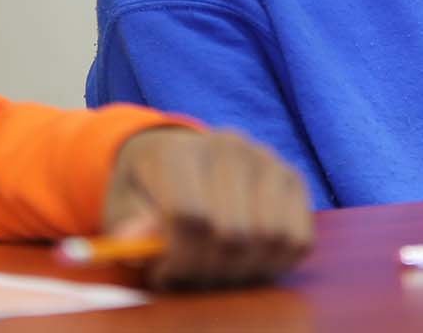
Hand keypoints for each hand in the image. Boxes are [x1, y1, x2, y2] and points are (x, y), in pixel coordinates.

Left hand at [102, 126, 312, 289]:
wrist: (181, 158)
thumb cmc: (148, 191)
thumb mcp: (123, 206)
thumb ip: (128, 227)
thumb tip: (136, 242)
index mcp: (178, 151)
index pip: (189, 214)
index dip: (177, 259)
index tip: (162, 272)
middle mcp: (229, 146)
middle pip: (232, 233)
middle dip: (208, 270)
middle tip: (190, 276)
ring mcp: (266, 160)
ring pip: (271, 238)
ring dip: (244, 270)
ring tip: (217, 269)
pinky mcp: (292, 179)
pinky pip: (299, 238)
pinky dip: (275, 263)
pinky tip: (246, 260)